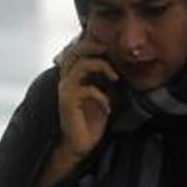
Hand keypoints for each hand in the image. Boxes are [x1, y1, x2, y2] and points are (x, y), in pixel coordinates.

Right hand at [54, 36, 117, 159]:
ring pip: (81, 65)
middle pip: (75, 51)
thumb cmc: (91, 120)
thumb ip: (106, 80)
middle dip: (94, 47)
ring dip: (101, 67)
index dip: (91, 42)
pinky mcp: (68, 102)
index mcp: (73, 76)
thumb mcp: (103, 95)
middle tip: (110, 51)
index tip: (110, 44)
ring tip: (115, 78)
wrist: (80, 144)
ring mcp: (65, 90)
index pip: (77, 50)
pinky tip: (108, 107)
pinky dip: (102, 96)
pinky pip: (86, 90)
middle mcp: (66, 80)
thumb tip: (121, 67)